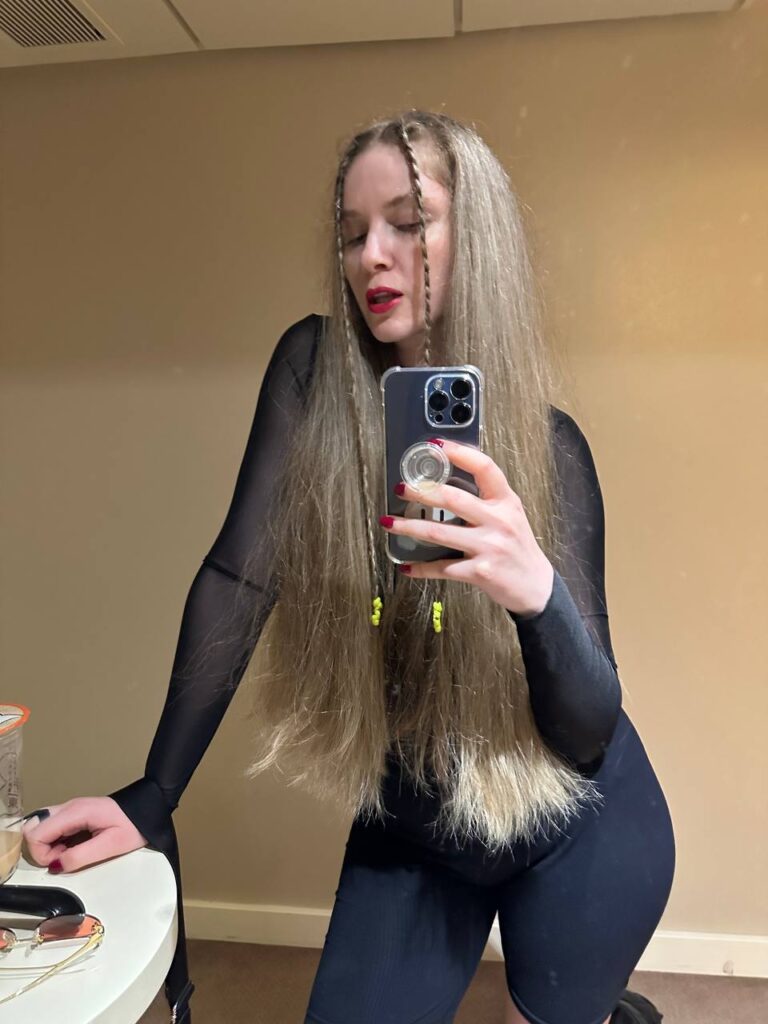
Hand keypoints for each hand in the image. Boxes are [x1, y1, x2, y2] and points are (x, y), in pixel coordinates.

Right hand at [22, 797, 148, 873]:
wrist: (150, 808)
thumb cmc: (134, 825)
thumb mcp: (110, 846)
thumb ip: (80, 856)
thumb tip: (55, 866)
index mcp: (76, 812)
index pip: (36, 832)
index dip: (41, 853)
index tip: (59, 863)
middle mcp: (69, 807)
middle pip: (34, 828)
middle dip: (41, 849)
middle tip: (63, 859)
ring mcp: (71, 808)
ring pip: (41, 827)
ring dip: (48, 845)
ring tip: (70, 853)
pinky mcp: (75, 813)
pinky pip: (53, 827)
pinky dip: (55, 841)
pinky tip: (72, 847)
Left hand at [380, 438, 553, 616]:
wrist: (536, 586)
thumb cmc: (518, 548)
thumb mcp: (510, 515)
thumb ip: (486, 499)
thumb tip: (446, 483)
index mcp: (506, 502)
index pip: (484, 468)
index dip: (459, 452)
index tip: (436, 445)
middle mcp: (498, 521)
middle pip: (453, 499)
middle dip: (421, 491)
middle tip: (401, 487)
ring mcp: (488, 547)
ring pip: (438, 533)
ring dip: (408, 526)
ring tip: (389, 522)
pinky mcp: (479, 572)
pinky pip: (442, 568)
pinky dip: (421, 568)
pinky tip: (406, 566)